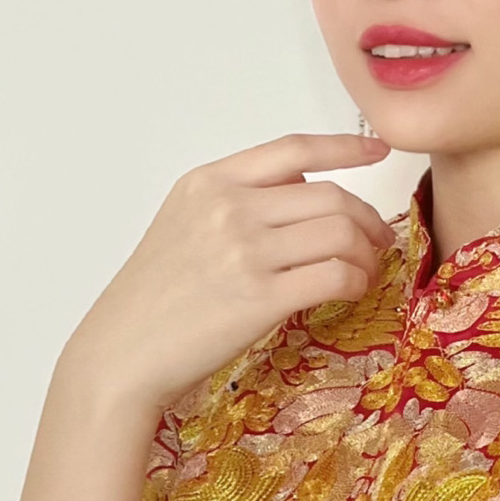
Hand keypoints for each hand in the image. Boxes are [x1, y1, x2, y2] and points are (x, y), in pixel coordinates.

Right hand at [60, 132, 392, 421]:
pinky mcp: (261, 297)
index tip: (377, 150)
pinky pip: (336, 275)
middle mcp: (228, 207)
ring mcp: (244, 251)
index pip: (292, 149)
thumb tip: (305, 190)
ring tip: (362, 270)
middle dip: (366, 218)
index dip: (344, 146)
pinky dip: (357, 281)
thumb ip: (238, 201)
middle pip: (329, 196)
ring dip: (365, 253)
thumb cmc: (154, 298)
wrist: (122, 353)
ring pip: (341, 233)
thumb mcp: (183, 224)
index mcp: (208, 182)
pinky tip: (352, 291)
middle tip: (375, 241)